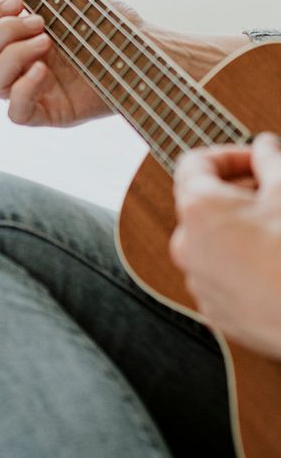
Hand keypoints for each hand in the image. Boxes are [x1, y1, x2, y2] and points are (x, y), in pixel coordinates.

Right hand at [0, 0, 248, 126]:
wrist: (148, 50)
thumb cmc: (113, 23)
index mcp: (18, 37)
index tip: (18, 2)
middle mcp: (20, 64)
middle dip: (3, 32)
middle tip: (40, 22)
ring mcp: (32, 90)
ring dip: (13, 57)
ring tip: (47, 43)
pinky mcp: (47, 113)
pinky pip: (15, 113)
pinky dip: (22, 90)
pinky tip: (44, 72)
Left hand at [171, 133, 280, 358]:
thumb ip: (271, 161)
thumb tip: (264, 147)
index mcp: (198, 209)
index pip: (194, 164)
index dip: (229, 154)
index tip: (259, 159)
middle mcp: (186, 245)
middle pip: (202, 204)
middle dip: (238, 192)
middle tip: (276, 193)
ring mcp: (198, 281)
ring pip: (212, 241)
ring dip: (240, 228)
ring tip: (278, 231)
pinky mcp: (215, 311)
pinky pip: (221, 274)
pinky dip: (241, 261)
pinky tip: (275, 264)